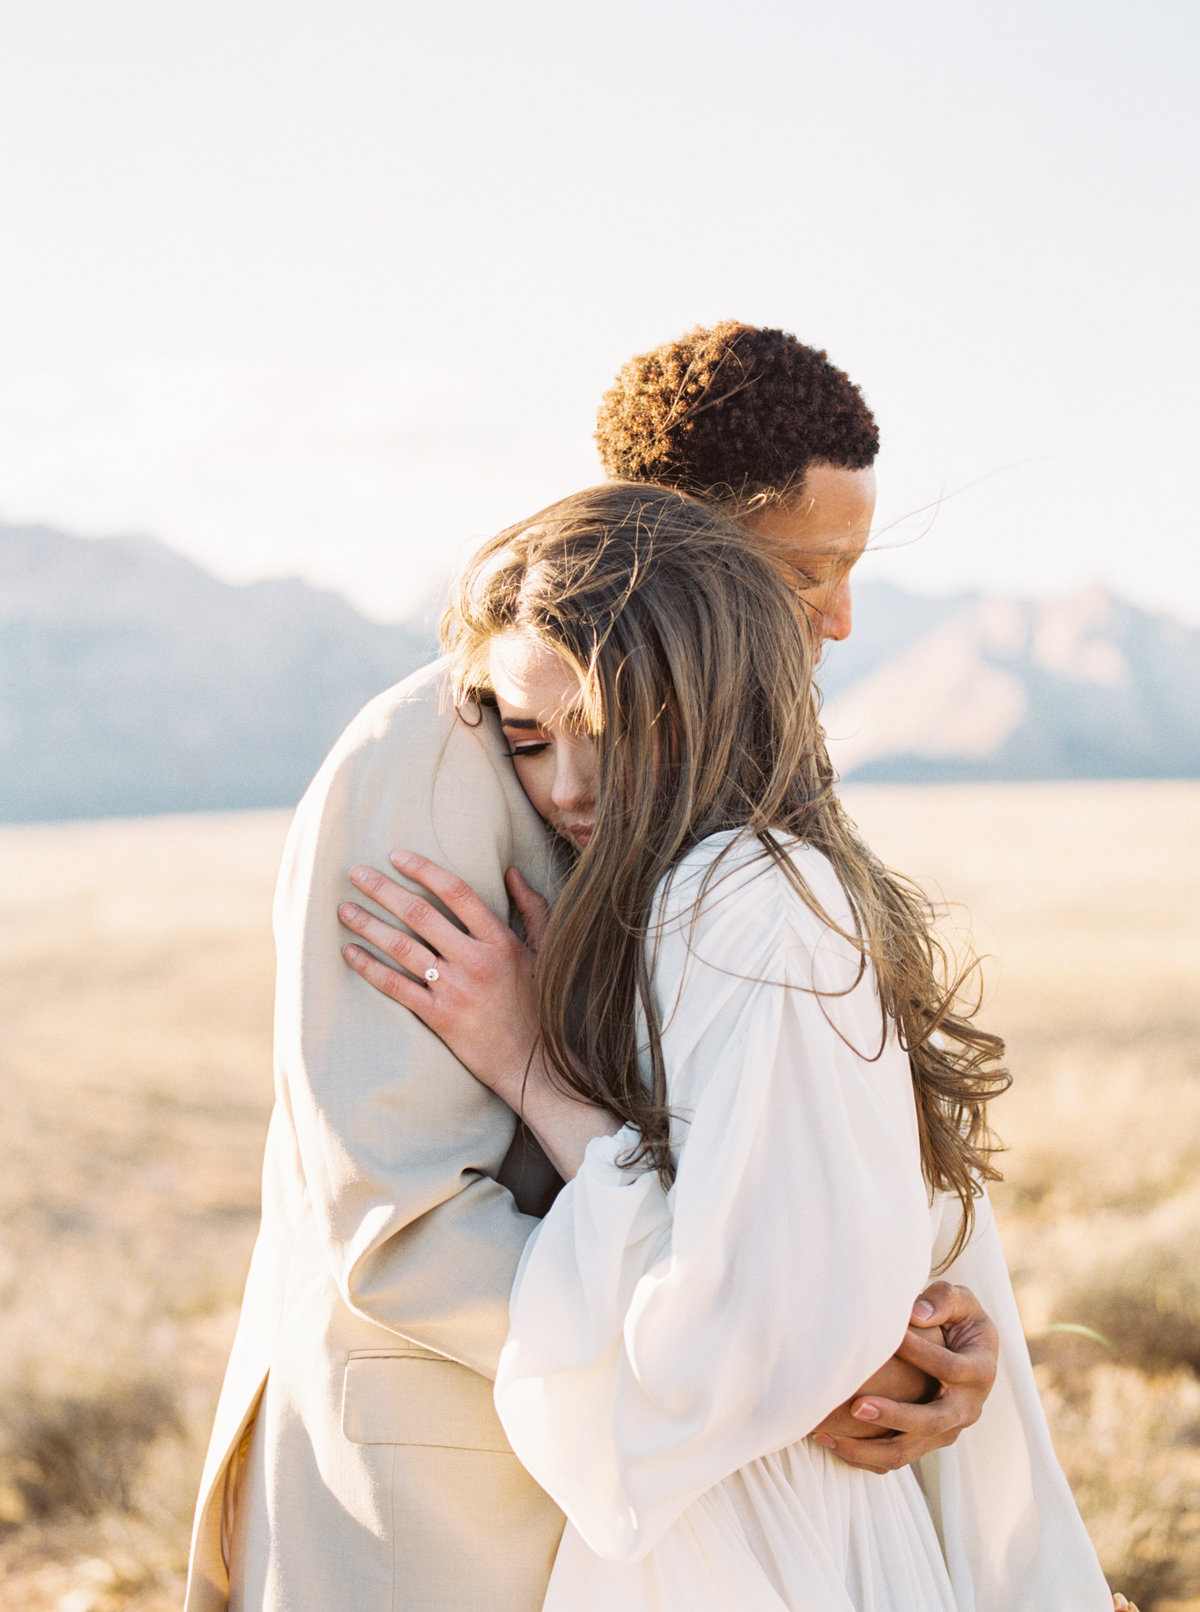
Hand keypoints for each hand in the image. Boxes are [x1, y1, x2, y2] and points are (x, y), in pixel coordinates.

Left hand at [338, 851, 543, 1105]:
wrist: (532, 1064)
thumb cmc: (538, 1004)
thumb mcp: (545, 951)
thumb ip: (533, 907)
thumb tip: (511, 871)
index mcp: (500, 940)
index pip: (456, 892)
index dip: (423, 869)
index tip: (396, 856)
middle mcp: (475, 960)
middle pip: (420, 914)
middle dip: (383, 890)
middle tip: (356, 874)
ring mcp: (455, 990)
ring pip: (402, 948)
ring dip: (369, 925)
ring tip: (344, 910)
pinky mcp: (439, 1017)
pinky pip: (396, 987)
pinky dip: (370, 968)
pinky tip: (350, 952)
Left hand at [810, 1282, 998, 1473]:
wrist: (969, 1350)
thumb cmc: (956, 1317)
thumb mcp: (960, 1301)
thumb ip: (942, 1301)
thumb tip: (916, 1315)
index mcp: (980, 1371)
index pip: (950, 1369)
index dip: (920, 1354)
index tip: (885, 1340)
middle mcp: (968, 1408)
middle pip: (932, 1422)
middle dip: (894, 1416)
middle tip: (856, 1406)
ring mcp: (947, 1430)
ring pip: (910, 1450)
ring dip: (869, 1448)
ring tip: (829, 1435)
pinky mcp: (927, 1442)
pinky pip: (896, 1458)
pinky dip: (864, 1456)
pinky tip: (830, 1442)